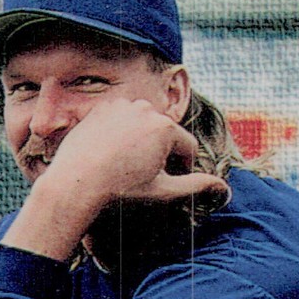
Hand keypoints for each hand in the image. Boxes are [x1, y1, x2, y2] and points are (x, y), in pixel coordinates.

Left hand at [4, 99, 227, 260]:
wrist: (76, 183)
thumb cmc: (121, 191)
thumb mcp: (163, 192)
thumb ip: (195, 186)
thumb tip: (223, 187)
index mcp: (166, 128)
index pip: (187, 147)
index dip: (183, 167)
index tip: (170, 181)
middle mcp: (145, 109)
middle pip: (164, 133)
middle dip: (161, 152)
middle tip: (145, 175)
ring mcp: (121, 106)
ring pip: (142, 124)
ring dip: (141, 140)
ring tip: (126, 165)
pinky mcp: (101, 108)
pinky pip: (120, 120)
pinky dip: (119, 133)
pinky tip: (110, 154)